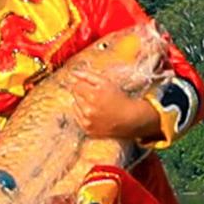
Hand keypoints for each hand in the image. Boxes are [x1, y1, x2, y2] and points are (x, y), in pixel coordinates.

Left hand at [61, 28, 173, 143]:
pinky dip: (83, 114)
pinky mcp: (87, 130)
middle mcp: (88, 110)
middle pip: (75, 95)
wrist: (131, 119)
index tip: (90, 86)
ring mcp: (87, 121)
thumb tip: (72, 73)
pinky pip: (77, 118)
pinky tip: (94, 113)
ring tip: (95, 105)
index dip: (82, 84)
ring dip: (82, 103)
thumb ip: (88, 75)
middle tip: (95, 95)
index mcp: (93, 95)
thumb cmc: (120, 98)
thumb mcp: (106, 82)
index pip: (76, 85)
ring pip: (75, 106)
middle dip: (83, 93)